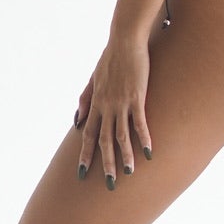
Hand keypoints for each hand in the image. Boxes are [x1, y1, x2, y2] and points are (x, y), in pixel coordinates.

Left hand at [73, 31, 153, 187]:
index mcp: (96, 103)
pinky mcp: (137, 96)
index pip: (88, 134)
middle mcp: (105, 106)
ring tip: (129, 173)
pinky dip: (143, 137)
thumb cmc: (110, 57)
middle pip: (103, 140)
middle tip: (109, 184)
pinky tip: (148, 151)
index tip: (82, 172)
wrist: (124, 39)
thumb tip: (76, 120)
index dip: (85, 154)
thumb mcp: (93, 78)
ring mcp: (121, 102)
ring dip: (125, 156)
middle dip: (105, 163)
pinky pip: (139, 121)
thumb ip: (85, 99)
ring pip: (120, 135)